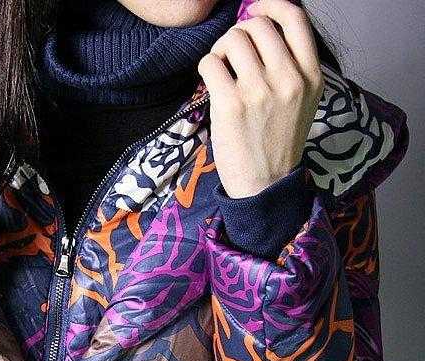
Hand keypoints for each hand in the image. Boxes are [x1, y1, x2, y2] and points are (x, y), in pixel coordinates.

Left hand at [197, 0, 323, 197]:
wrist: (266, 185)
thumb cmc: (278, 144)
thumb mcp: (302, 102)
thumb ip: (290, 66)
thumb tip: (260, 30)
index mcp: (311, 76)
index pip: (295, 18)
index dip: (270, 5)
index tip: (255, 10)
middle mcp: (288, 79)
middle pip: (256, 25)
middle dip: (238, 34)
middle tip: (232, 55)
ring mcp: (259, 90)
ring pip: (231, 39)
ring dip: (221, 50)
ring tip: (222, 71)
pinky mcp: (231, 104)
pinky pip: (210, 62)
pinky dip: (207, 68)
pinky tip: (212, 84)